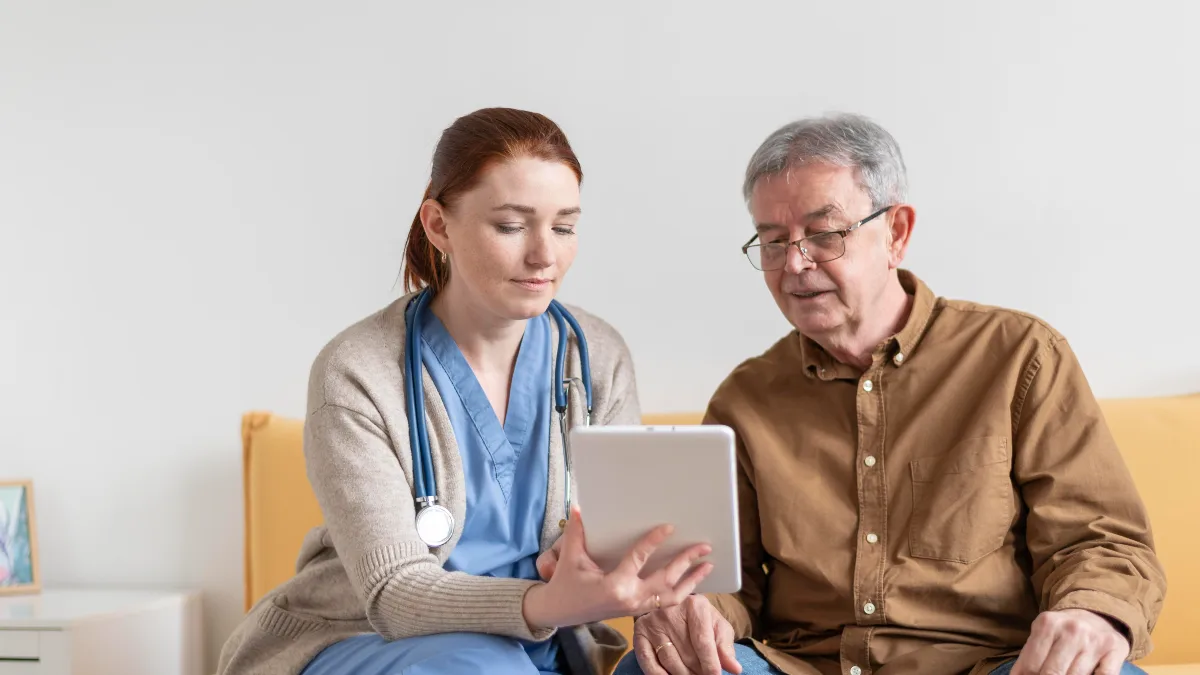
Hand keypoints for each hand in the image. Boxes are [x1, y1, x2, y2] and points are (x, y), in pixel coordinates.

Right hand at [523, 506, 713, 629]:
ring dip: (692, 580)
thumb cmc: (565, 584)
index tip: (670, 527)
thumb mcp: (571, 558)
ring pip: (671, 596)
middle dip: (687, 562)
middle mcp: (630, 599)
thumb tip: (579, 507)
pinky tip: (693, 581)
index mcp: (614, 585)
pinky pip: (665, 603)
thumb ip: (578, 533)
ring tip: (708, 565)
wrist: (559, 612)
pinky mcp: (636, 611)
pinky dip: (682, 592)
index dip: (654, 541)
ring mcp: (635, 608)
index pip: (639, 559)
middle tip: (704, 546)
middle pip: (666, 580)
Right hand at [633, 595, 740, 674]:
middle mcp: (670, 611)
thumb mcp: (716, 626)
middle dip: (698, 672)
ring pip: (670, 661)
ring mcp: (652, 623)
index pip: (703, 642)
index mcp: (695, 606)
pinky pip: (648, 663)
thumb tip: (735, 669)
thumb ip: (725, 647)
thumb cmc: (699, 618)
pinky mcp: (639, 633)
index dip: (710, 664)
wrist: (672, 605)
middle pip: (687, 655)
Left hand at [1011, 609, 1130, 674]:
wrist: (1097, 615)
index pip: (1031, 665)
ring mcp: (1094, 640)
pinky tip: (1088, 674)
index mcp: (1047, 624)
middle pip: (1052, 673)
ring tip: (1064, 673)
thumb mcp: (1043, 634)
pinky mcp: (1114, 649)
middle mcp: (1071, 630)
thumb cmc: (1064, 631)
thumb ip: (1030, 655)